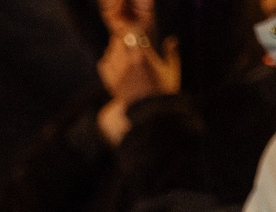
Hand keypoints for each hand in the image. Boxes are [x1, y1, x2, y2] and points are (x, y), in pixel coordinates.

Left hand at [96, 0, 176, 140]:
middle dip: (124, 41)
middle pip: (119, 39)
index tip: (137, 37)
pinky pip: (104, 63)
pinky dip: (109, 62)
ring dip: (117, 51)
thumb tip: (172, 40)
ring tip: (126, 59)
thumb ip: (171, 54)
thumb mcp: (172, 73)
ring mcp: (117, 71)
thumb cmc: (164, 93)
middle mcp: (127, 62)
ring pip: (110, 50)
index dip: (132, 33)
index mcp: (143, 57)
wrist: (151, 114)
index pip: (131, 33)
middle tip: (131, 47)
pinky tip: (118, 67)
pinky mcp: (110, 80)